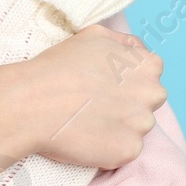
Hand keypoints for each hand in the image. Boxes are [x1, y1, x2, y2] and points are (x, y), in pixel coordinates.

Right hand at [0, 23, 165, 172]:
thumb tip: (136, 49)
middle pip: (148, 101)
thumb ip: (125, 42)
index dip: (126, 80)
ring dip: (119, 127)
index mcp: (148, 65)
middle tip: (97, 105)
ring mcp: (142, 124)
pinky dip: (109, 148)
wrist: (33, 102)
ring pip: (137, 127)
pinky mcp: (129, 150)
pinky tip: (87, 138)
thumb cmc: (59, 66)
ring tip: (88, 122)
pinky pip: (125, 151)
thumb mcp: (95, 35)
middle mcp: (152, 93)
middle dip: (129, 103)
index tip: (106, 85)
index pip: (150, 73)